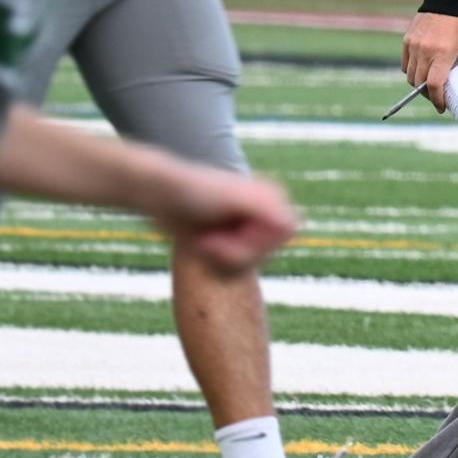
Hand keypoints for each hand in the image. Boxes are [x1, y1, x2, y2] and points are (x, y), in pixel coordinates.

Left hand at [152, 166, 301, 273]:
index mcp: (273, 199)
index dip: (261, 238)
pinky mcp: (228, 245)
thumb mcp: (236, 197)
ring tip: (204, 239)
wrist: (160, 195)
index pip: (286, 233)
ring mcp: (246, 231)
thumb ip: (269, 209)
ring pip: (251, 264)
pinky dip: (216, 261)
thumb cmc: (197, 189)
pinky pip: (234, 268)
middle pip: (268, 253)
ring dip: (222, 256)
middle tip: (212, 235)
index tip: (237, 227)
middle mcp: (264, 216)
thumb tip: (296, 224)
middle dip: (237, 249)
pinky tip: (202, 244)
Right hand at [403, 11, 457, 112]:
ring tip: (430, 85)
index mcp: (444, 53)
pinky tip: (423, 71)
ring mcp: (414, 45)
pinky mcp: (407, 40)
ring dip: (419, 85)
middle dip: (428, 95)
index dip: (437, 100)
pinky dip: (412, 71)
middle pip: (420, 84)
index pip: (435, 84)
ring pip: (411, 76)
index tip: (442, 107)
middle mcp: (425, 50)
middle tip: (437, 97)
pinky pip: (406, 64)